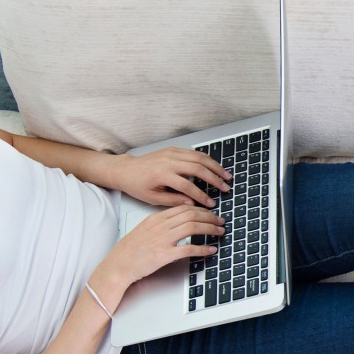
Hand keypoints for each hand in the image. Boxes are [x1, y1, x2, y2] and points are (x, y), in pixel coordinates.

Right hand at [96, 206, 223, 287]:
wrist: (118, 265)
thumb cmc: (130, 250)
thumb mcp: (145, 230)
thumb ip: (162, 224)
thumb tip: (181, 222)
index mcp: (156, 218)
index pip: (184, 207)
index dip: (201, 209)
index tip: (211, 213)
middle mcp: (160, 226)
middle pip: (191, 215)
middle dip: (210, 217)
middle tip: (220, 221)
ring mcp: (162, 240)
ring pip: (192, 227)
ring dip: (210, 229)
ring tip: (219, 232)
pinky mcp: (164, 255)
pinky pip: (189, 249)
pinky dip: (203, 249)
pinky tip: (210, 250)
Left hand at [108, 147, 231, 206]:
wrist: (126, 169)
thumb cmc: (137, 185)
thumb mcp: (153, 198)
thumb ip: (173, 201)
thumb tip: (192, 204)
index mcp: (162, 174)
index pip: (188, 186)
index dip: (201, 196)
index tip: (211, 204)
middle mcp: (169, 161)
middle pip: (198, 169)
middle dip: (214, 179)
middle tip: (225, 188)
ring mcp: (172, 153)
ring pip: (199, 158)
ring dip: (215, 167)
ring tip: (226, 176)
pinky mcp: (174, 149)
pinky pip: (194, 153)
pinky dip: (207, 160)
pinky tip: (215, 167)